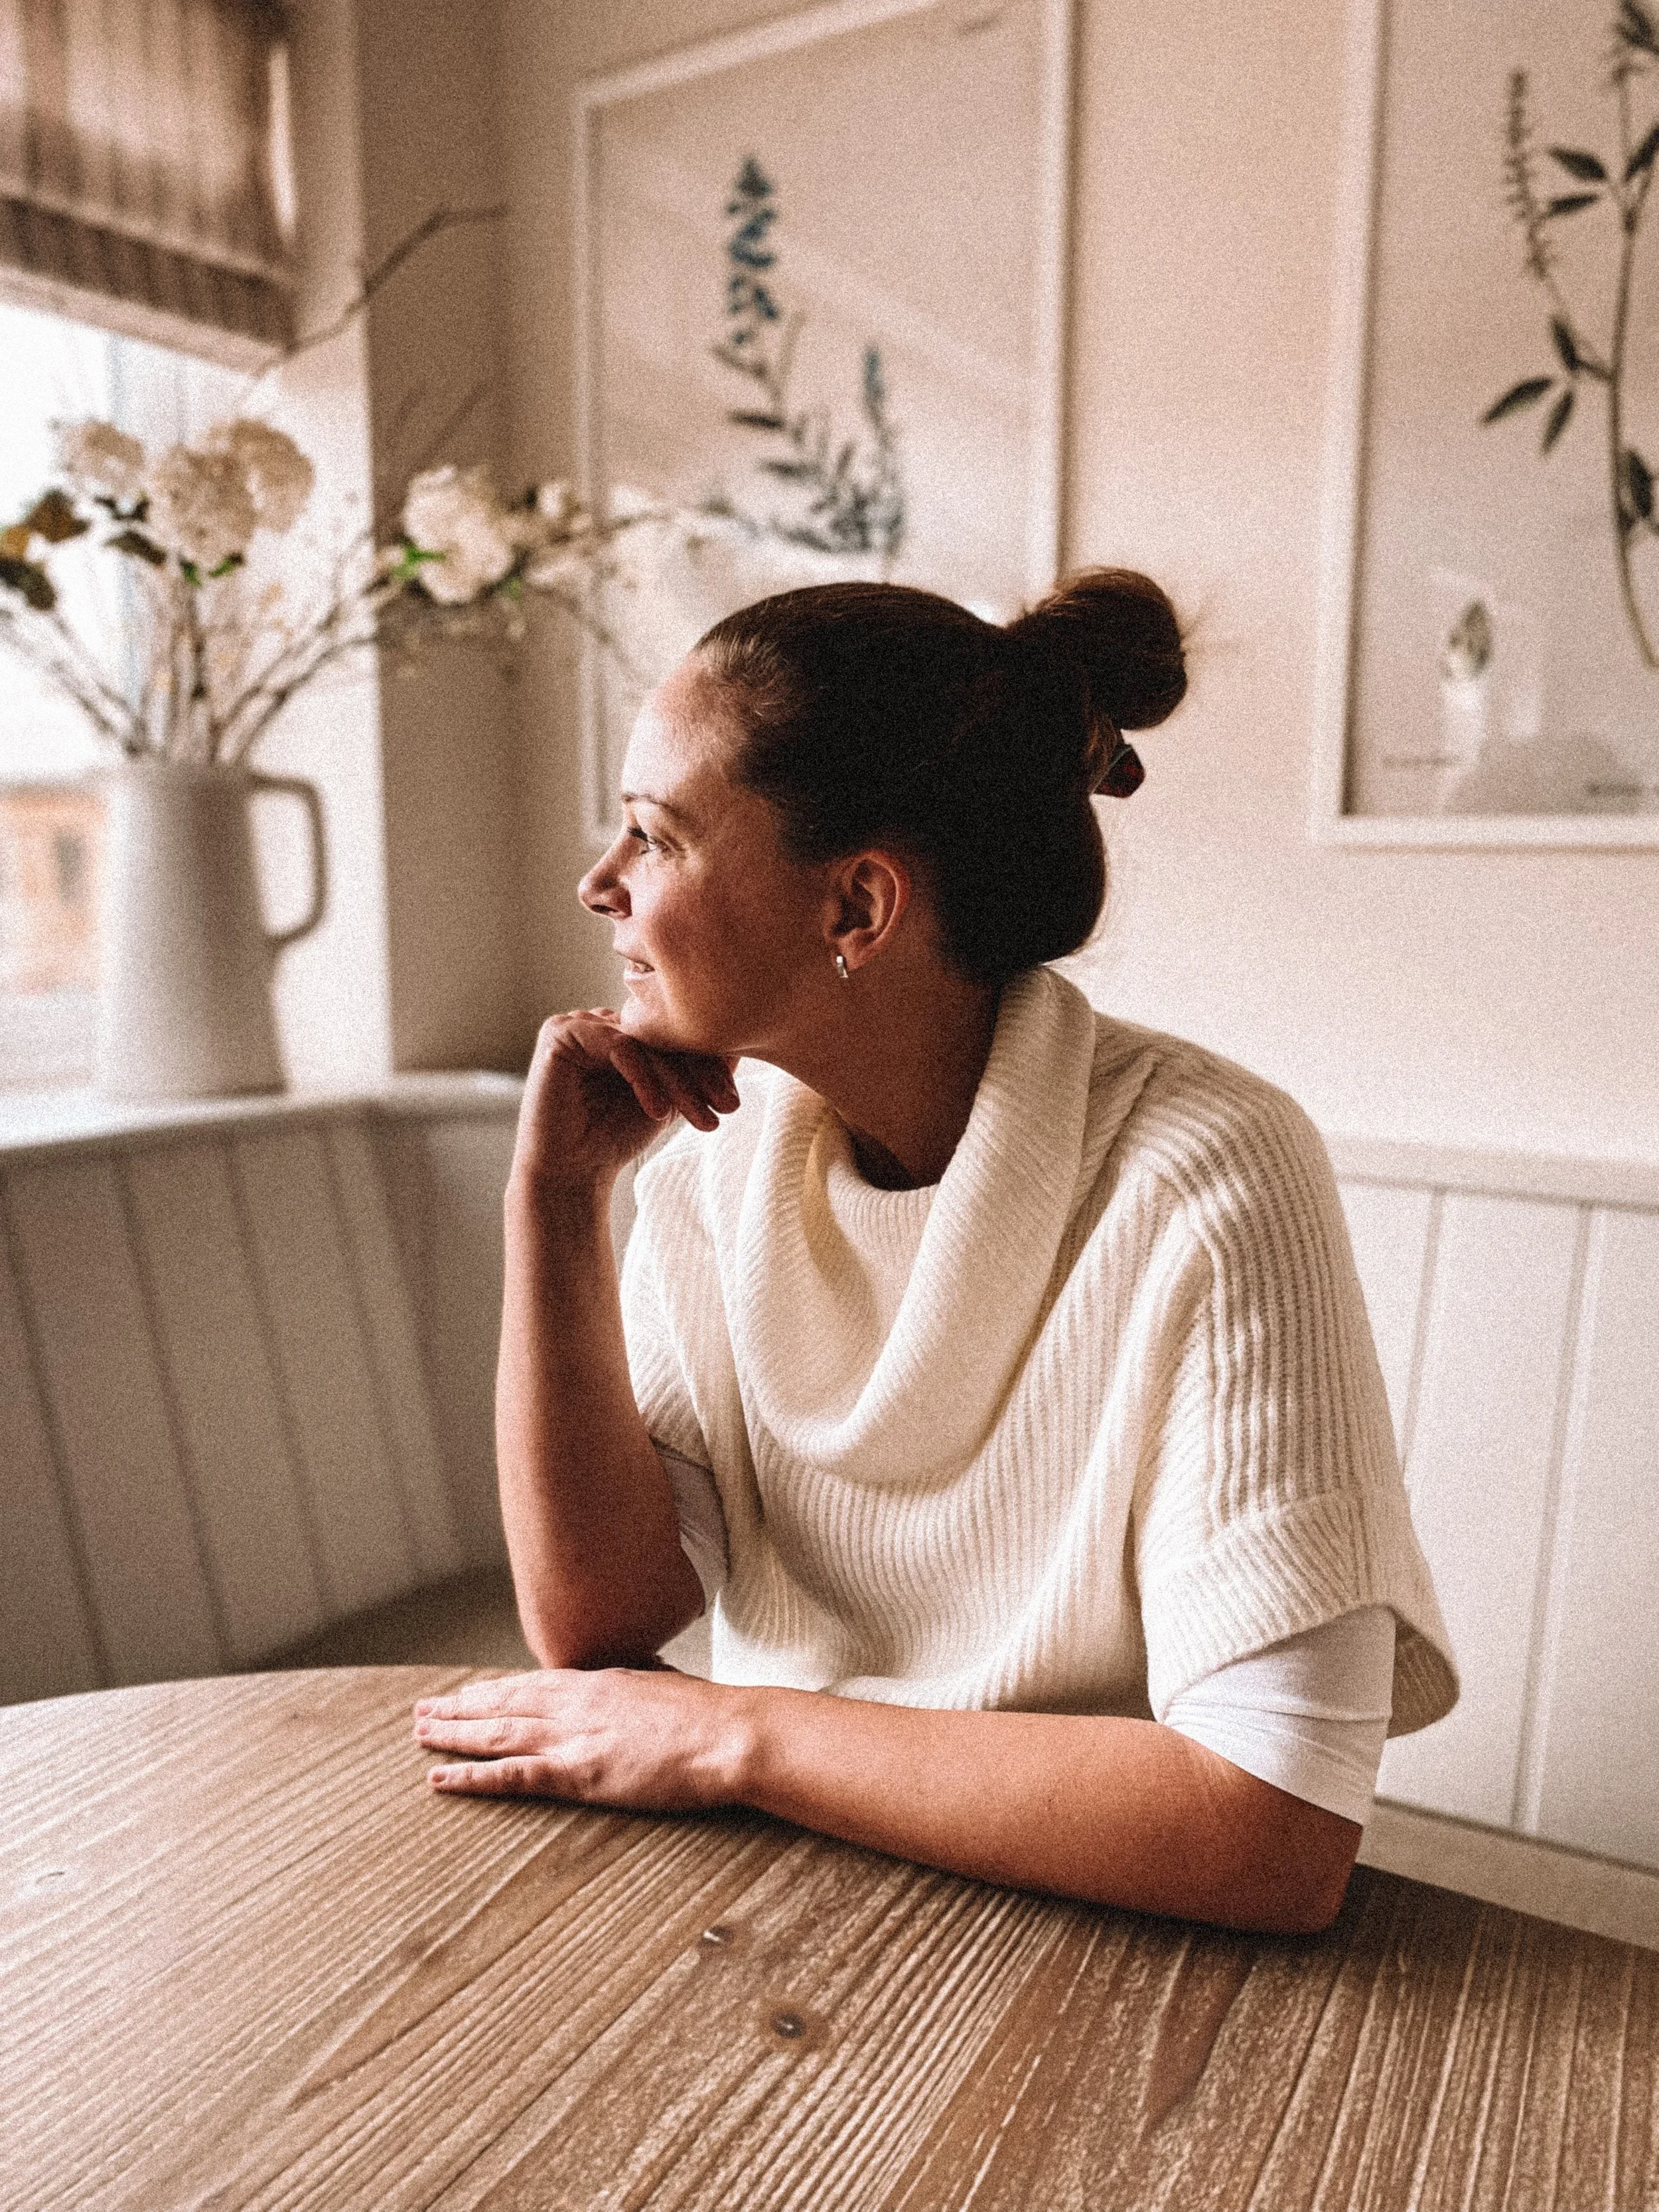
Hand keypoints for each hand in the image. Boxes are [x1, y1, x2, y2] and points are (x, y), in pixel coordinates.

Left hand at [412, 1668, 746, 1811]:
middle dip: (460, 1706)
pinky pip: (511, 1774)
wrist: (728, 1732)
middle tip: (422, 1709)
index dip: (493, 1689)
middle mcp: (576, 1702)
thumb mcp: (665, 1686)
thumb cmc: (708, 1715)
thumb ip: (640, 1683)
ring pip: (496, 1731)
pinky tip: (440, 1777)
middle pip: (504, 1702)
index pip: (532, 1683)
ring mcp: (573, 1735)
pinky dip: (471, 1776)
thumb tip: (638, 1679)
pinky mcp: (577, 1771)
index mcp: (598, 1682)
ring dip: (453, 1732)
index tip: (466, 1691)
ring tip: (420, 1732)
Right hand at [510, 1009, 739, 1194]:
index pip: (675, 1035)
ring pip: (646, 1042)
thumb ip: (696, 1073)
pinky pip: (617, 1046)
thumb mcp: (669, 1101)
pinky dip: (644, 1079)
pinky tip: (658, 1112)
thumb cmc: (614, 1138)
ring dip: (679, 1083)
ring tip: (702, 1119)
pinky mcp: (560, 1033)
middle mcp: (601, 1019)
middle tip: (728, 1107)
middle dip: (701, 1075)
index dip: (710, 1066)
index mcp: (624, 1029)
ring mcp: (579, 1022)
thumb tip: (739, 1048)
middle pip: (664, 1036)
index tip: (734, 1101)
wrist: (570, 1173)